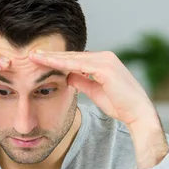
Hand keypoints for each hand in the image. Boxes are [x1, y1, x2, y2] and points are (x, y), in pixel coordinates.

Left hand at [29, 50, 168, 168]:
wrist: (138, 114)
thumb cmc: (120, 105)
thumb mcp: (96, 92)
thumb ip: (83, 82)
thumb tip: (68, 76)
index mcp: (102, 62)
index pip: (75, 59)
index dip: (56, 60)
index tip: (39, 60)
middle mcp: (104, 57)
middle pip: (71, 55)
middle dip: (50, 55)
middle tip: (30, 54)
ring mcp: (105, 60)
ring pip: (72, 58)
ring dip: (52, 57)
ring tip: (33, 56)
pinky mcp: (105, 68)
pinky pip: (78, 64)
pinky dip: (62, 63)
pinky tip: (47, 63)